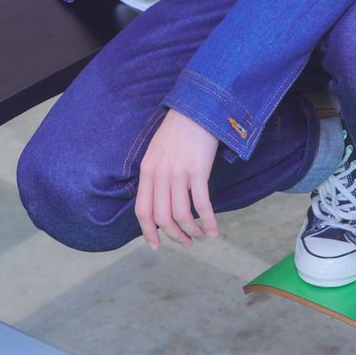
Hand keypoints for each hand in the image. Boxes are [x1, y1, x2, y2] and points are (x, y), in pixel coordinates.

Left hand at [135, 109, 218, 250]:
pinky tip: (213, 230)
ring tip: (200, 236)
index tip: (156, 246)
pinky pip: (202, 204)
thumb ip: (155, 174)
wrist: (196, 108)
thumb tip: (158, 200)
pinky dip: (208, 221)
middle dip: (175, 236)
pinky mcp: (198, 170)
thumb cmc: (178, 130)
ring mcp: (179, 173)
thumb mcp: (157, 150)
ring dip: (191, 232)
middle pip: (163, 218)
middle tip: (186, 242)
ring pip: (182, 215)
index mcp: (148, 170)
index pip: (142, 210)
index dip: (148, 233)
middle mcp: (160, 174)